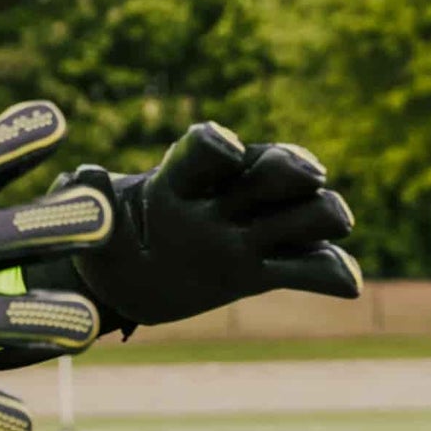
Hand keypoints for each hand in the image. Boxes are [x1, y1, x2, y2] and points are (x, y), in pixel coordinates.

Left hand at [25, 122, 361, 332]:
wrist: (120, 285)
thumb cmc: (103, 242)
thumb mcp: (90, 226)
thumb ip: (85, 199)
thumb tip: (85, 173)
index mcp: (178, 179)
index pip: (206, 149)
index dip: (219, 145)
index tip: (227, 149)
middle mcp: (224, 197)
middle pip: (274, 168)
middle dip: (292, 168)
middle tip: (304, 178)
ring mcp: (249, 234)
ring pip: (307, 210)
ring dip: (321, 214)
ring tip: (322, 229)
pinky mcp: (264, 272)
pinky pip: (311, 268)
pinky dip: (332, 272)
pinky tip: (345, 284)